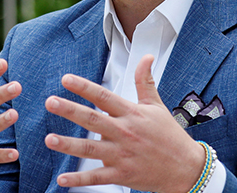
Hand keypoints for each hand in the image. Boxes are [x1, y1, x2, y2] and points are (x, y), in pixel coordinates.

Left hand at [44, 54, 204, 192]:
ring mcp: (123, 155)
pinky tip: (61, 178)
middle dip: (70, 110)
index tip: (66, 79)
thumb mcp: (157, 106)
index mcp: (132, 114)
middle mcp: (125, 132)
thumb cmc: (170, 136)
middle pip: (93, 119)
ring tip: (49, 139)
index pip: (104, 97)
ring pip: (91, 149)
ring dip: (69, 145)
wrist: (187, 168)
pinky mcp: (122, 175)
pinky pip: (97, 177)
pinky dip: (79, 179)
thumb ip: (145, 81)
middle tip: (50, 102)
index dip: (85, 87)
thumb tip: (146, 56)